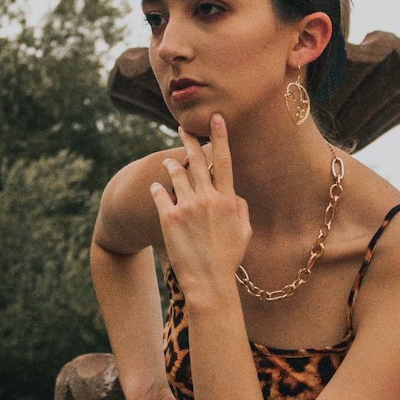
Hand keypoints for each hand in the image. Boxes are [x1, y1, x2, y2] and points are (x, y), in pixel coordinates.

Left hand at [149, 115, 250, 295]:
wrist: (208, 281)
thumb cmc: (228, 258)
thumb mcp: (244, 233)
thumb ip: (241, 209)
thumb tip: (233, 194)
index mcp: (226, 200)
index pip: (223, 161)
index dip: (220, 138)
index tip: (216, 118)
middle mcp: (206, 199)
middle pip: (196, 161)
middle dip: (188, 140)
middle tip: (182, 127)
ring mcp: (186, 207)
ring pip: (176, 174)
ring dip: (171, 164)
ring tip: (168, 161)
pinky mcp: (169, 219)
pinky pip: (160, 195)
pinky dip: (157, 189)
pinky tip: (156, 187)